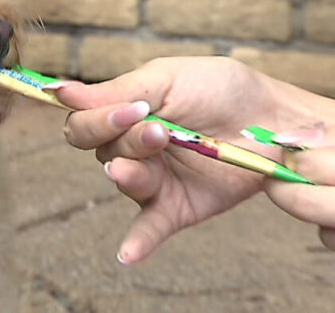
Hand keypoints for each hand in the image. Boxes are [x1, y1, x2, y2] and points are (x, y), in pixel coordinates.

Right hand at [52, 56, 292, 263]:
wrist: (274, 118)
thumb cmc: (221, 89)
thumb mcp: (166, 79)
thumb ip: (114, 90)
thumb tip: (60, 91)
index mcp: (124, 116)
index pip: (83, 126)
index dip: (97, 120)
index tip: (131, 109)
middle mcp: (132, 151)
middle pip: (101, 153)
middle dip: (125, 139)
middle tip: (159, 130)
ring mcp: (155, 181)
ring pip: (124, 183)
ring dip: (133, 173)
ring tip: (158, 154)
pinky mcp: (177, 208)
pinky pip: (149, 229)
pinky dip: (137, 242)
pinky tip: (127, 255)